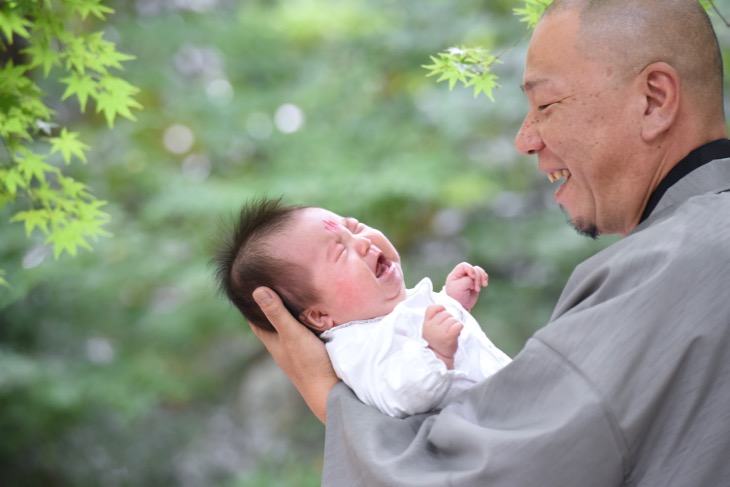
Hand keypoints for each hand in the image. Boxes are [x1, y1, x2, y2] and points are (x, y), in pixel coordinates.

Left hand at [250, 287, 339, 422]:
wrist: (331, 391)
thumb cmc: (309, 363)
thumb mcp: (292, 334)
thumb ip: (277, 314)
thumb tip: (257, 290)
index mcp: (272, 340)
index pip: (255, 318)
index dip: (251, 301)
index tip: (250, 282)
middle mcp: (282, 343)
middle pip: (272, 319)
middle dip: (272, 301)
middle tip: (273, 280)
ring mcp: (298, 347)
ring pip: (290, 323)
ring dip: (290, 309)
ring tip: (293, 288)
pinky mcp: (314, 348)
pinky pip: (306, 328)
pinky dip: (306, 317)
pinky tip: (314, 308)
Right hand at [422, 304, 463, 368]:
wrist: (439, 357)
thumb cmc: (437, 342)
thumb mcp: (430, 329)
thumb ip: (433, 319)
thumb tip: (443, 308)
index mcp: (426, 323)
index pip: (431, 308)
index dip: (439, 308)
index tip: (443, 312)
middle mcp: (432, 326)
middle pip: (446, 313)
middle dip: (450, 319)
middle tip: (448, 329)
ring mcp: (440, 331)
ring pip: (453, 319)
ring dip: (455, 324)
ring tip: (452, 332)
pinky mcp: (448, 336)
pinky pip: (458, 325)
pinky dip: (460, 327)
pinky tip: (457, 333)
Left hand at [444, 262, 487, 310]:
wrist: (461, 306)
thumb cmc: (457, 297)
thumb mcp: (460, 287)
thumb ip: (467, 280)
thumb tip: (474, 279)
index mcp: (455, 274)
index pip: (464, 266)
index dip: (470, 269)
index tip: (472, 277)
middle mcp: (462, 275)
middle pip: (473, 269)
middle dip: (477, 278)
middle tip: (477, 289)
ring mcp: (469, 278)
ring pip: (479, 271)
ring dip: (482, 277)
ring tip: (484, 285)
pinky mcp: (475, 282)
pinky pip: (482, 276)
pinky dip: (484, 278)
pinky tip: (485, 284)